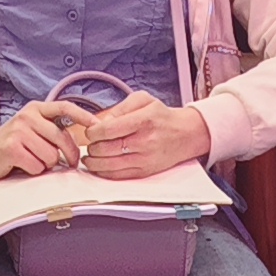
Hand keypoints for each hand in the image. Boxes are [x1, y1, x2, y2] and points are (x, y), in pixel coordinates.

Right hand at [0, 103, 89, 181]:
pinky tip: (22, 165)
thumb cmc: (11, 144)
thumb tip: (81, 143)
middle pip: (62, 138)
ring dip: (46, 165)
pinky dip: (33, 171)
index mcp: (36, 109)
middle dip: (69, 156)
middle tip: (69, 163)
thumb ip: (51, 131)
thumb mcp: (32, 130)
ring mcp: (19, 131)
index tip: (98, 126)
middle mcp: (28, 116)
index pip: (64, 107)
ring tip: (32, 161)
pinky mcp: (12, 147)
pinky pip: (37, 166)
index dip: (83, 116)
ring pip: (51, 156)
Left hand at [79, 92, 211, 178]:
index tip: (91, 130)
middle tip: (91, 142)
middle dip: (92, 146)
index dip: (93, 131)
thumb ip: (120, 107)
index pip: (109, 130)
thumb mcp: (143, 100)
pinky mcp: (144, 172)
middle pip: (106, 148)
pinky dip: (103, 171)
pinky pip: (117, 176)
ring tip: (90, 155)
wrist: (185, 135)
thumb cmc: (162, 116)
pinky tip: (98, 165)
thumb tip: (101, 121)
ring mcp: (144, 159)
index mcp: (144, 120)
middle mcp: (145, 142)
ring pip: (108, 165)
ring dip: (93, 161)